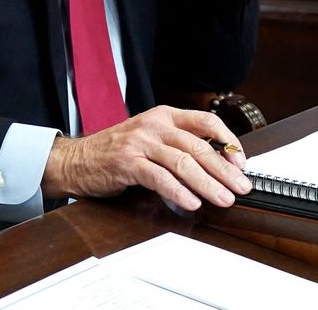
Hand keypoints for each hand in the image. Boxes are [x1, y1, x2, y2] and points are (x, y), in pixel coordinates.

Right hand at [41, 106, 249, 210]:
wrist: (76, 159)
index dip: (229, 141)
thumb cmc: (116, 151)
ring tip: (223, 198)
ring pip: (184, 163)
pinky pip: (160, 178)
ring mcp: (141, 143)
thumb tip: (217, 164)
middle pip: (200, 146)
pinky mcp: (128, 162)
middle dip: (225, 170)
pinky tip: (191, 203)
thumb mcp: (151, 138)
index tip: (241, 162)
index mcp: (166, 115)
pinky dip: (179, 192)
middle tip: (241, 186)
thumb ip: (179, 145)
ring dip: (208, 184)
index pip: (208, 121)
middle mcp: (156, 125)